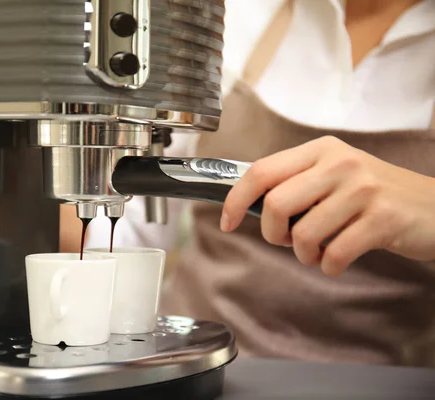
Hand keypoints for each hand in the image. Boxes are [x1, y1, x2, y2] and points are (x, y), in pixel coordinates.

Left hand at [220, 136, 434, 275]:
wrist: (434, 207)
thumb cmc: (373, 195)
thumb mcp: (333, 176)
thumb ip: (295, 184)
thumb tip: (246, 205)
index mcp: (320, 151)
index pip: (261, 170)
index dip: (235, 199)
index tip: (227, 222)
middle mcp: (339, 164)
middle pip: (276, 205)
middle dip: (273, 234)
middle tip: (287, 241)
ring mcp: (362, 190)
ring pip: (303, 234)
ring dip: (304, 254)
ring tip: (319, 251)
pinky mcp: (382, 219)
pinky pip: (334, 255)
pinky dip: (328, 267)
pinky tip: (337, 262)